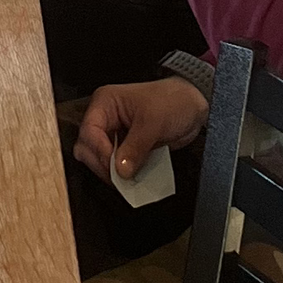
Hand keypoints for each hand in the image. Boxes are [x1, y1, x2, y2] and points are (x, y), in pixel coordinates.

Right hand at [72, 75, 209, 185]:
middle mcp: (104, 119)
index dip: (100, 152)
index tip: (115, 169)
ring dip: (112, 173)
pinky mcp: (124, 149)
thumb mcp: (153, 122)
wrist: (194, 107)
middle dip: (103, 165)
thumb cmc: (173, 102)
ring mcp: (114, 135)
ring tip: (130, 181)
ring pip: (99, 160)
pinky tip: (134, 179)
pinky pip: (116, 166)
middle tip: (121, 178)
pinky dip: (123, 175)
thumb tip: (120, 169)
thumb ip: (135, 147)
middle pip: (88, 148)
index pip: (89, 132)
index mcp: (105, 103)